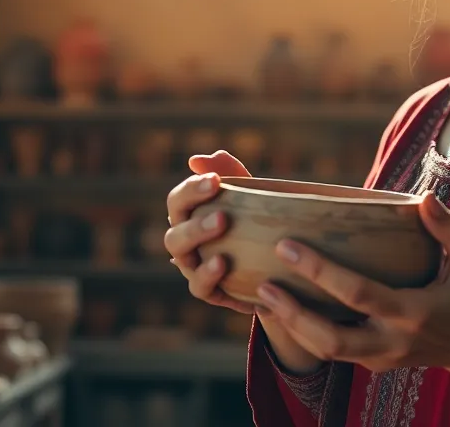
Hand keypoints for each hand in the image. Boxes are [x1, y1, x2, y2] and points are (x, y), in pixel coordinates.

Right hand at [164, 151, 254, 314]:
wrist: (275, 260)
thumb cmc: (253, 220)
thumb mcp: (248, 194)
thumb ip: (228, 172)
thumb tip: (202, 158)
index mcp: (189, 217)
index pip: (177, 201)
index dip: (191, 190)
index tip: (215, 181)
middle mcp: (185, 244)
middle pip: (174, 234)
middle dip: (196, 223)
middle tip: (223, 217)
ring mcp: (193, 269)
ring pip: (181, 258)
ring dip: (199, 245)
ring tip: (222, 232)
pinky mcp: (209, 291)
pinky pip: (199, 287)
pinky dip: (208, 275)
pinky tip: (224, 263)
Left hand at [253, 192, 449, 376]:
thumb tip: (426, 197)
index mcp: (413, 314)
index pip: (359, 294)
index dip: (320, 271)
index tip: (287, 246)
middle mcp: (392, 342)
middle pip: (330, 340)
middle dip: (293, 313)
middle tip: (263, 283)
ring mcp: (380, 359)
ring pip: (324, 352)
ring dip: (291, 325)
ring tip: (264, 294)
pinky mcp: (372, 365)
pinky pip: (331, 354)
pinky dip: (303, 334)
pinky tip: (284, 308)